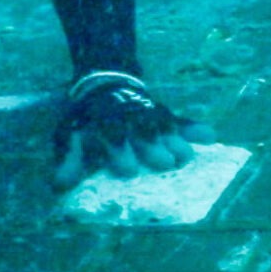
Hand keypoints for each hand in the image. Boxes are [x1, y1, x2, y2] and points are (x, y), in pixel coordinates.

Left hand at [52, 71, 216, 188]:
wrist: (106, 86)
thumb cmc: (88, 120)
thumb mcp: (70, 135)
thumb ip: (68, 161)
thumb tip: (59, 186)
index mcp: (106, 125)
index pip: (115, 137)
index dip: (121, 152)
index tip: (129, 169)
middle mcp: (132, 121)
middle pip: (146, 136)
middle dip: (154, 149)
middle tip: (164, 163)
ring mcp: (151, 118)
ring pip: (166, 130)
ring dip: (176, 144)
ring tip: (186, 157)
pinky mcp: (167, 117)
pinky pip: (183, 122)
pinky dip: (196, 129)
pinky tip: (211, 136)